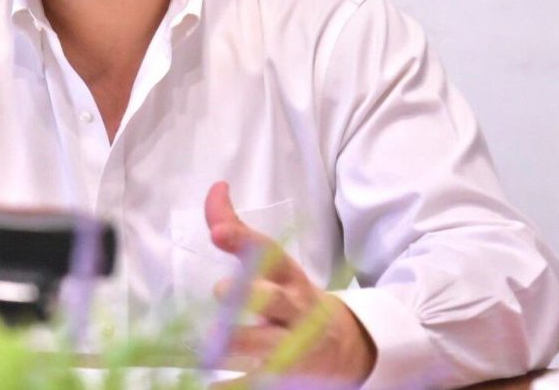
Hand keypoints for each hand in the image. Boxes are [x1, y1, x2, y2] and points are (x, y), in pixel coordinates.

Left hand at [204, 181, 375, 382]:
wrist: (348, 346)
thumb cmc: (294, 296)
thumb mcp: (274, 264)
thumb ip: (238, 230)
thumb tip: (215, 189)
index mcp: (288, 276)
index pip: (268, 253)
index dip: (243, 241)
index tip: (218, 232)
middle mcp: (293, 308)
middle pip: (274, 299)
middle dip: (248, 294)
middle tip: (220, 289)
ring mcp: (293, 346)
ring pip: (265, 344)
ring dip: (237, 343)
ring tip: (210, 344)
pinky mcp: (287, 377)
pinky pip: (259, 384)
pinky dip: (235, 387)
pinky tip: (211, 387)